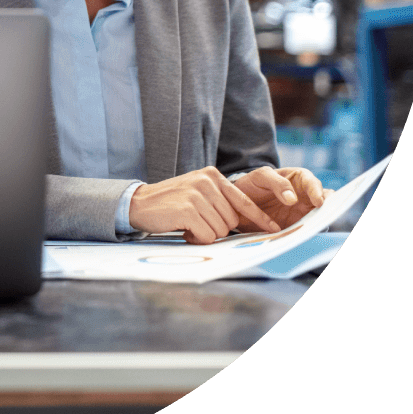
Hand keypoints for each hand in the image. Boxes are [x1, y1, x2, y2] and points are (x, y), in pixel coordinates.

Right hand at [129, 166, 280, 244]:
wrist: (139, 202)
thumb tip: (243, 220)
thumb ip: (219, 200)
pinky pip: (207, 235)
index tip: (274, 228)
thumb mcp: (197, 192)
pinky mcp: (188, 209)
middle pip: (232, 220)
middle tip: (197, 223)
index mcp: (212, 175)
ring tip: (188, 224)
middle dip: (217, 228)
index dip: (260, 218)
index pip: (243, 200)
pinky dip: (196, 238)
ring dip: (205, 234)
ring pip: (221, 230)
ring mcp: (197, 194)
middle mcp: (207, 181)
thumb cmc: (170, 202)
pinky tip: (183, 229)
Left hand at [231, 167, 330, 231]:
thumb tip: (293, 199)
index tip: (318, 202)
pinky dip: (303, 234)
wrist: (238, 202)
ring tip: (314, 229)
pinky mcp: (294, 228)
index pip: (312, 182)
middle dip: (326, 209)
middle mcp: (304, 197)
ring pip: (315, 219)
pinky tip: (300, 237)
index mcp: (298, 179)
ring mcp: (301, 213)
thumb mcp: (261, 176)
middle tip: (324, 217)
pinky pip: (302, 232)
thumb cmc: (252, 184)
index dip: (317, 191)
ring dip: (316, 224)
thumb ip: (277, 183)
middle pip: (321, 203)